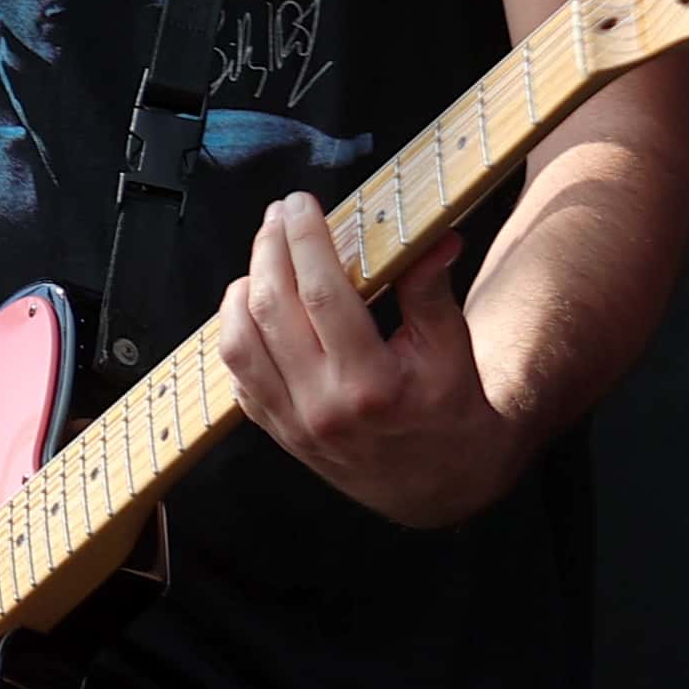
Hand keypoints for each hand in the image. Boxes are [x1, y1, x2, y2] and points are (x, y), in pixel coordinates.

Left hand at [217, 193, 521, 529]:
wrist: (437, 484)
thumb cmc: (448, 410)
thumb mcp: (451, 349)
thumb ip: (432, 290)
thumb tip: (433, 237)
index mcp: (371, 384)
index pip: (322, 295)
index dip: (305, 241)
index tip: (300, 204)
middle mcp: (322, 407)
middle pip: (271, 309)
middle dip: (269, 249)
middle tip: (279, 215)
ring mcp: (293, 424)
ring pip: (238, 342)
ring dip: (243, 288)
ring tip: (265, 256)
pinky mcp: (277, 432)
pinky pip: (237, 376)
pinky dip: (237, 333)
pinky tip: (255, 306)